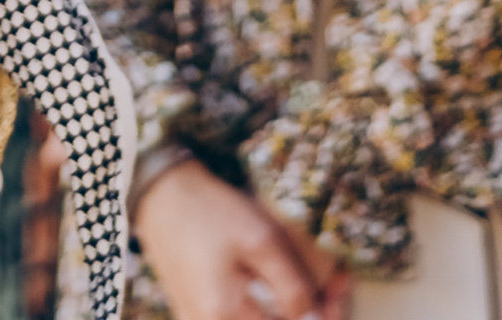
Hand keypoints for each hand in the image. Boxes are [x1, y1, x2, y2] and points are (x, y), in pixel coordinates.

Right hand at [137, 162, 350, 317]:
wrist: (162, 193)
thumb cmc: (212, 211)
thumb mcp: (261, 240)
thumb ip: (292, 288)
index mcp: (224, 316)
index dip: (322, 316)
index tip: (339, 296)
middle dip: (308, 315)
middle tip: (334, 294)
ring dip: (288, 314)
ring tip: (316, 294)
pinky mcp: (193, 315)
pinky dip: (264, 313)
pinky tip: (282, 296)